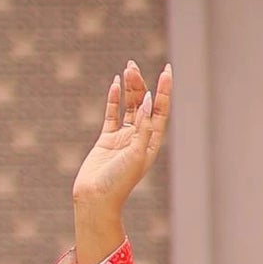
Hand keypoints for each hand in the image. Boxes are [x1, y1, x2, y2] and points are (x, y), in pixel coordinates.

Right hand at [70, 60, 171, 263]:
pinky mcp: (106, 140)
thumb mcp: (135, 154)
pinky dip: (113, 100)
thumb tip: (147, 100)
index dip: (164, 91)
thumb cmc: (119, 181)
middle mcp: (139, 138)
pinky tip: (115, 84)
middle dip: (141, 84)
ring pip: (128, 107)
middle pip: (144, 105)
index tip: (167, 71)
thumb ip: (142, 127)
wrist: (95, 198)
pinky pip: (111, 115)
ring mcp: (123, 138)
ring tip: (128, 69)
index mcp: (151, 143)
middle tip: (134, 65)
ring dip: (129, 88)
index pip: (160, 111)